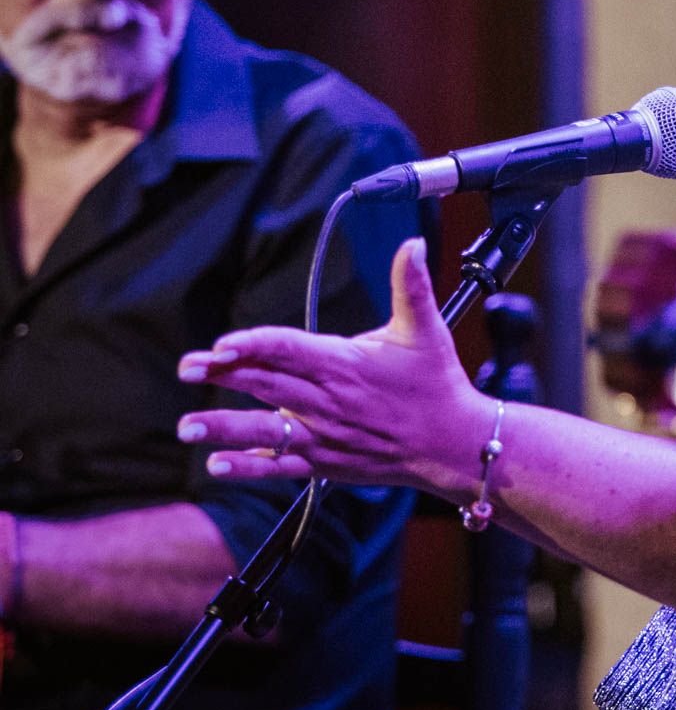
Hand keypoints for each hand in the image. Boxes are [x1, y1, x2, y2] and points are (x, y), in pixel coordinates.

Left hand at [176, 238, 489, 496]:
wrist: (454, 443)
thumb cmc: (438, 383)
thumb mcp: (427, 329)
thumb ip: (413, 285)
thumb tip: (413, 243)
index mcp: (347, 365)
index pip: (290, 349)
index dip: (253, 344)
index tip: (222, 345)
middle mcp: (330, 401)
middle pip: (267, 384)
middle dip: (224, 374)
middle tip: (187, 366)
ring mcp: (326, 435)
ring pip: (266, 429)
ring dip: (224, 427)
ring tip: (187, 427)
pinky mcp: (327, 462)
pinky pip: (282, 465)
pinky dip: (249, 465)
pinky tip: (218, 464)